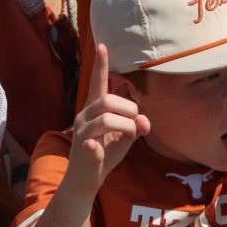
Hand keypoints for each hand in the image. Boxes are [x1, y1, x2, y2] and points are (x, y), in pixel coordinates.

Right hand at [66, 44, 149, 195]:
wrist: (86, 180)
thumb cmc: (105, 154)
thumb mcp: (124, 138)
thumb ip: (136, 126)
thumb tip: (144, 122)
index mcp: (94, 110)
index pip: (97, 83)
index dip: (100, 66)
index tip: (102, 46)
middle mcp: (84, 117)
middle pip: (107, 100)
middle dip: (128, 108)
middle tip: (136, 123)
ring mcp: (82, 133)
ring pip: (106, 119)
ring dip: (126, 125)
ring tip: (131, 135)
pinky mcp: (83, 151)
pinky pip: (91, 144)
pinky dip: (96, 146)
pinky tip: (96, 148)